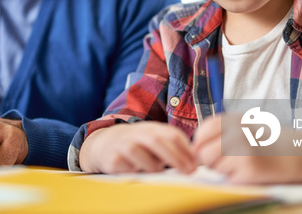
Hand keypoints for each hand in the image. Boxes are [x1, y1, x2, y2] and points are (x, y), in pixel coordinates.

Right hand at [78, 121, 196, 173]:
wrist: (104, 143)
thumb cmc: (136, 144)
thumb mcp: (153, 139)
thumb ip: (172, 146)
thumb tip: (196, 160)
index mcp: (151, 128)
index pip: (172, 134)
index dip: (186, 150)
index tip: (196, 164)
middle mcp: (137, 134)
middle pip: (158, 142)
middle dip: (176, 158)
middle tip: (188, 171)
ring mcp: (123, 145)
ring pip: (142, 156)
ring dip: (154, 166)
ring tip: (158, 170)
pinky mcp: (112, 159)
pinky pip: (128, 168)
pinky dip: (136, 172)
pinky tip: (137, 171)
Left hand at [192, 114, 301, 184]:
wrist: (301, 154)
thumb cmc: (269, 140)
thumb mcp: (244, 125)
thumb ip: (220, 133)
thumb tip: (194, 149)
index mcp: (233, 119)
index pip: (201, 132)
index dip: (203, 145)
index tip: (213, 150)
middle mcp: (236, 132)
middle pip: (204, 153)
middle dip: (211, 161)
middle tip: (231, 160)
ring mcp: (242, 151)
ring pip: (214, 167)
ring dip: (223, 170)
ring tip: (243, 164)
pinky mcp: (249, 170)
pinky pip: (228, 179)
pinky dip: (236, 180)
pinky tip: (251, 172)